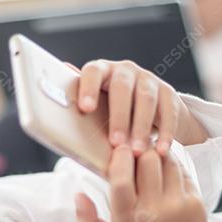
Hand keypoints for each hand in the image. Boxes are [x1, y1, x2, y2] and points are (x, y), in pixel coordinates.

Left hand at [68, 59, 207, 154]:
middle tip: (116, 143)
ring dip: (141, 127)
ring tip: (137, 151)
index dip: (88, 87)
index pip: (93, 71)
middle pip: (122, 88)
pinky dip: (166, 133)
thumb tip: (53, 109)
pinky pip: (168, 111)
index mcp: (102, 71)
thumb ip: (80, 108)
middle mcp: (125, 70)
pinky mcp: (169, 93)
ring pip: (146, 99)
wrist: (150, 111)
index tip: (85, 108)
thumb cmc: (111, 113)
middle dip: (119, 117)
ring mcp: (149, 79)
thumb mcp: (96, 109)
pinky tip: (162, 150)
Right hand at [74, 143, 208, 221]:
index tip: (119, 149)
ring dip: (158, 155)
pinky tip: (166, 172)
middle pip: (148, 160)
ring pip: (168, 161)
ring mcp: (178, 206)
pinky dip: (173, 167)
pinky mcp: (196, 204)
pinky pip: (183, 172)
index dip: (120, 156)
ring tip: (150, 159)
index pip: (121, 177)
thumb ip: (86, 221)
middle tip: (135, 150)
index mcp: (129, 219)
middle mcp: (155, 211)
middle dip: (140, 151)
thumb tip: (78, 193)